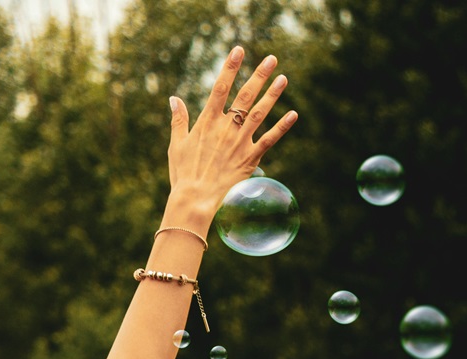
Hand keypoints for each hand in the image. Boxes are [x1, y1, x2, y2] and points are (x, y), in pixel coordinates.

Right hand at [165, 46, 297, 213]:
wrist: (195, 199)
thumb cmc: (183, 173)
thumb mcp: (176, 144)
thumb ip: (178, 119)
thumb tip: (173, 98)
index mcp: (206, 123)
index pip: (220, 88)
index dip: (230, 67)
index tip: (239, 50)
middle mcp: (225, 129)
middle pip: (245, 96)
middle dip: (259, 75)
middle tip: (271, 58)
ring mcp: (239, 142)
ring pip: (259, 113)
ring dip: (273, 95)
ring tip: (283, 78)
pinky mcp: (250, 158)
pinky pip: (269, 140)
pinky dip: (282, 127)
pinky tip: (293, 114)